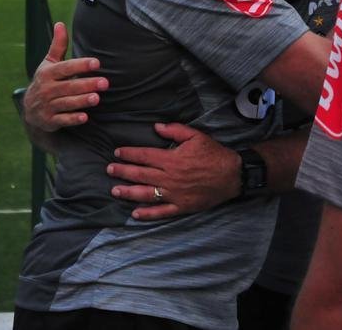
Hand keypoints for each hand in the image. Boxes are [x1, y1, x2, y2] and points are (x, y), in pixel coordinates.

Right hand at [23, 22, 108, 132]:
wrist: (30, 109)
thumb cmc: (45, 81)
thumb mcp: (49, 63)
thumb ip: (58, 46)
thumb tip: (60, 24)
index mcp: (48, 73)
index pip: (65, 68)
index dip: (81, 65)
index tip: (97, 63)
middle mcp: (47, 89)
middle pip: (69, 86)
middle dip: (87, 84)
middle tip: (105, 83)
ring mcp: (47, 105)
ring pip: (66, 103)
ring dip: (81, 101)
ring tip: (97, 98)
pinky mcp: (50, 120)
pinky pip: (62, 120)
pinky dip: (72, 119)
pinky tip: (85, 117)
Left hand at [107, 123, 240, 220]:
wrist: (232, 175)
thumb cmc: (214, 154)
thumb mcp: (196, 136)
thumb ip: (175, 130)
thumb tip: (156, 127)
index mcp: (172, 159)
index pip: (144, 156)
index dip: (129, 154)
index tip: (117, 153)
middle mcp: (169, 178)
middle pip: (140, 174)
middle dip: (123, 171)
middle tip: (109, 170)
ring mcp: (174, 194)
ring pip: (146, 194)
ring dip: (128, 192)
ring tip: (115, 190)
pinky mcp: (181, 207)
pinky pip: (161, 212)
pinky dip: (147, 214)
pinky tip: (135, 214)